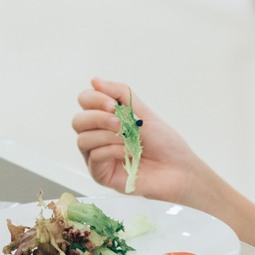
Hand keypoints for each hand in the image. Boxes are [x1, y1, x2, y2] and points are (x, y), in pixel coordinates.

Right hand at [72, 78, 206, 203]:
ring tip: (129, 139)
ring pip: (83, 139)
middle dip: (98, 118)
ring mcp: (97, 156)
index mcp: (105, 118)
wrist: (177, 168)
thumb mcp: (142, 111)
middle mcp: (97, 136)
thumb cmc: (163, 142)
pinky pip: (94, 157)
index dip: (94, 99)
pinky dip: (112, 151)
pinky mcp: (100, 174)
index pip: (84, 101)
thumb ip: (120, 93)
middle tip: (120, 123)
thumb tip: (94, 80)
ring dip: (108, 136)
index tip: (113, 105)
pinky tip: (129, 153)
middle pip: (77, 121)